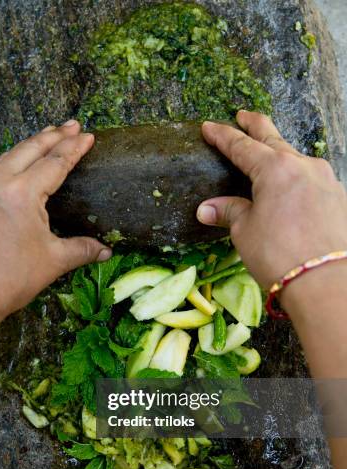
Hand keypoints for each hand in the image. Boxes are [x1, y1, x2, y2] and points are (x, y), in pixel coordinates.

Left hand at [0, 120, 110, 325]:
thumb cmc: (9, 279)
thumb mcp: (52, 261)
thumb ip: (81, 249)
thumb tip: (105, 250)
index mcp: (21, 194)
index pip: (54, 162)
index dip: (74, 148)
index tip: (87, 136)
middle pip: (30, 149)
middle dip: (54, 135)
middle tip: (73, 124)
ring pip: (8, 156)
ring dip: (31, 144)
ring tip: (49, 136)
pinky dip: (11, 160)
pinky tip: (18, 163)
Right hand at [197, 111, 346, 289]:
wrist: (325, 281)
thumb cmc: (278, 254)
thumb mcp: (244, 232)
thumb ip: (229, 212)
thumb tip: (207, 208)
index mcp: (275, 169)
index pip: (242, 146)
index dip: (223, 136)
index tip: (209, 127)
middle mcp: (303, 166)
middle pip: (274, 139)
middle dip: (256, 126)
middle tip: (243, 116)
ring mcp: (325, 180)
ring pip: (296, 158)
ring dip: (279, 153)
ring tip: (267, 154)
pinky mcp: (338, 198)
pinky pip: (311, 179)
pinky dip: (296, 177)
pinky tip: (292, 187)